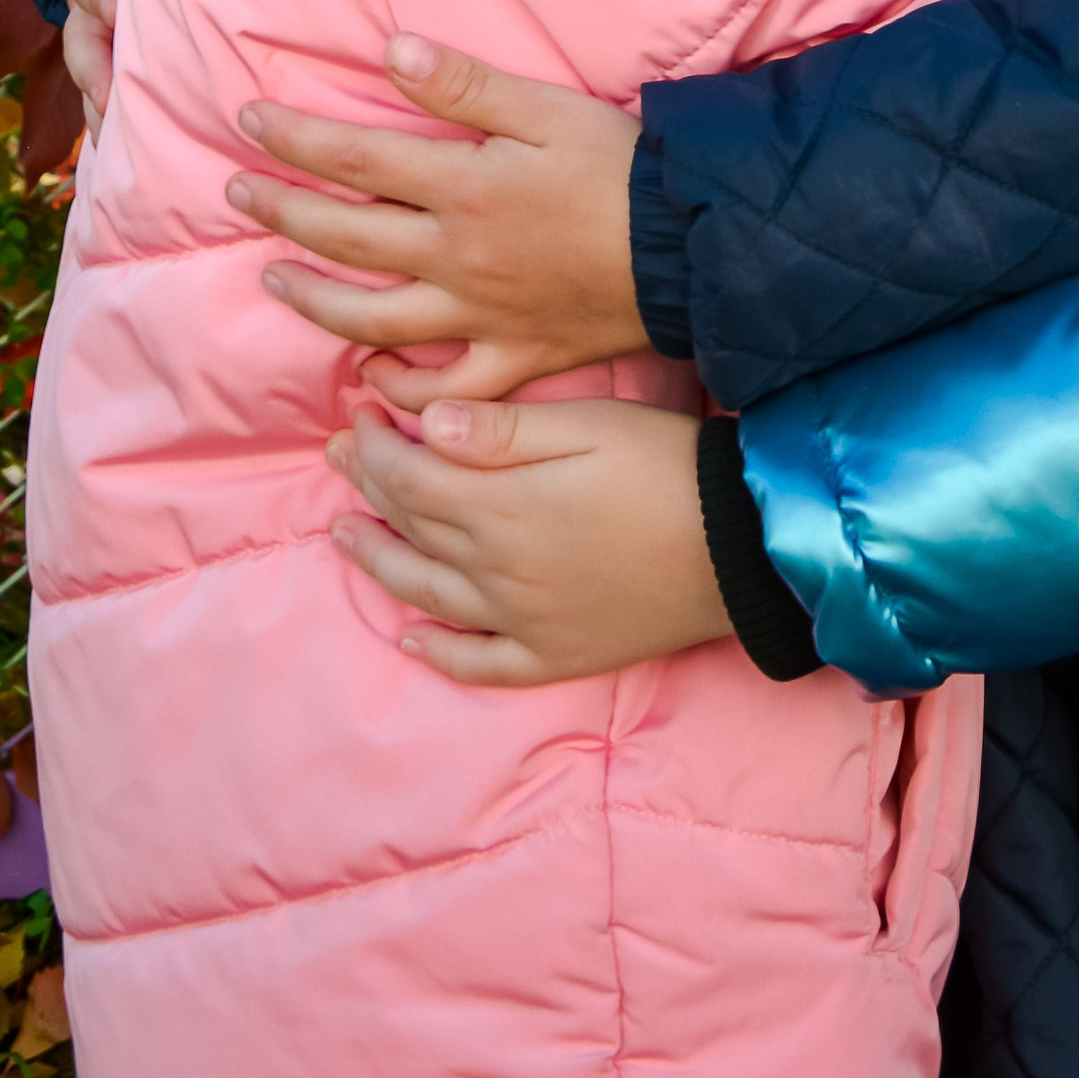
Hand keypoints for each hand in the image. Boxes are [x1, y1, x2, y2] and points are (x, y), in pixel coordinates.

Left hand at [229, 39, 647, 406]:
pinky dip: (401, 389)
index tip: (249, 122)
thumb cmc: (619, 169)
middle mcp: (454, 258)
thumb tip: (391, 51)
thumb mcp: (546, 107)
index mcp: (462, 188)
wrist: (689, 250)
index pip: (356, 159)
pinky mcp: (512, 356)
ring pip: (372, 317)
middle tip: (237, 191)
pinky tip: (370, 379)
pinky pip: (444, 386)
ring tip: (272, 279)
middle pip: (346, 237)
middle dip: (284, 210)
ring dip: (313, 298)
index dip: (296, 139)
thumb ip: (465, 84)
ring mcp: (477, 316)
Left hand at [327, 396, 736, 685]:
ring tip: (344, 535)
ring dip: (379, 562)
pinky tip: (412, 639)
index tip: (354, 415)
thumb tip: (425, 425)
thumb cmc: (666, 467)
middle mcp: (496, 572)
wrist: (739, 547)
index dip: (373, 446)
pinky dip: (439, 652)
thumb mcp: (591, 425)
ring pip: (427, 594)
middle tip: (339, 455)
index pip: (409, 476)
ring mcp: (520, 621)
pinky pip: (479, 661)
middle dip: (369, 486)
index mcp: (502, 508)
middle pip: (414, 527)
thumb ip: (503, 432)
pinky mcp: (552, 655)